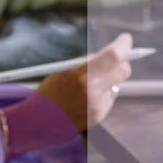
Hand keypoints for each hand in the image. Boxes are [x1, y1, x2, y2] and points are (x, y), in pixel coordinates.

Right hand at [5, 34, 133, 152]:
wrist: (37, 122)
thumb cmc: (48, 92)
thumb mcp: (64, 69)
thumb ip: (88, 62)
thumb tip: (109, 55)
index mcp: (80, 74)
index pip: (113, 56)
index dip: (123, 45)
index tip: (125, 40)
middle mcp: (92, 91)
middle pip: (123, 71)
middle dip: (122, 62)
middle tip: (114, 60)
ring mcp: (98, 106)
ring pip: (118, 84)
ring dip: (111, 79)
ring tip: (92, 83)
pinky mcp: (100, 116)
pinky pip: (111, 98)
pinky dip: (105, 93)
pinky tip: (88, 97)